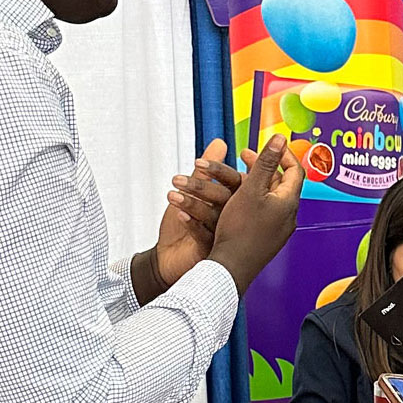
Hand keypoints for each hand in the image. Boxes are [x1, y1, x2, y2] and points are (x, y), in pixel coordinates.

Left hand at [154, 139, 241, 286]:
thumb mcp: (194, 192)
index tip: (197, 164)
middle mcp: (232, 218)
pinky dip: (192, 225)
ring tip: (173, 196)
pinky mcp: (212, 251)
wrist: (168, 258)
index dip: (217, 171)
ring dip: (193, 204)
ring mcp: (224, 236)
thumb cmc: (182, 226)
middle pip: (224, 199)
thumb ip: (206, 170)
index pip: (233, 182)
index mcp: (233, 201)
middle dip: (201, 187)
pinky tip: (180, 215)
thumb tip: (220, 143)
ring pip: (214, 217)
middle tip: (178, 180)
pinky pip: (205, 237)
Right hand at [209, 134, 303, 292]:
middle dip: (264, 166)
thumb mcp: (251, 189)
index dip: (283, 154)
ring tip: (238, 175)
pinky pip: (263, 212)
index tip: (270, 145)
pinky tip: (236, 200)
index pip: (295, 171)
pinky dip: (252, 199)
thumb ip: (266, 162)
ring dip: (256, 183)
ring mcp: (277, 230)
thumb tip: (280, 138)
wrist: (230, 267)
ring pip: (270, 198)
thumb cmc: (240, 230)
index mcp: (288, 202)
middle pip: (281, 184)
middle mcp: (287, 217)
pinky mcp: (265, 239)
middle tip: (247, 156)